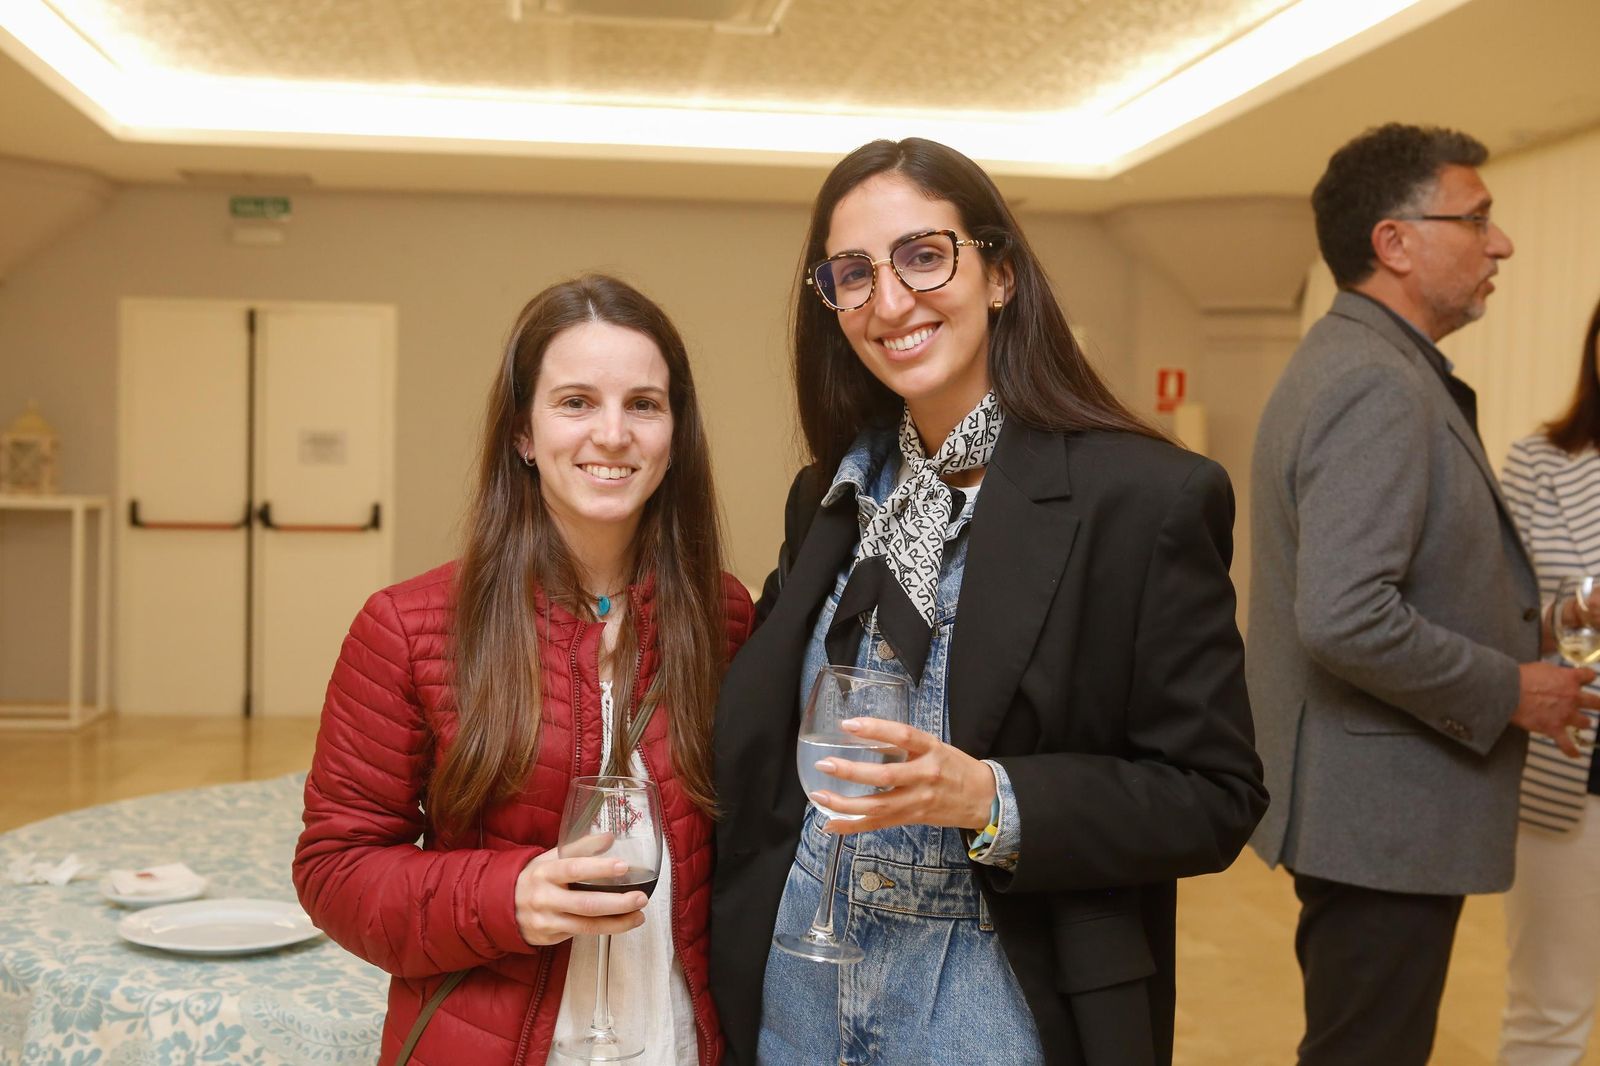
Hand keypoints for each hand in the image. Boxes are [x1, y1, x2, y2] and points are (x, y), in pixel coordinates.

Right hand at [513, 850, 646, 946]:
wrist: (500, 904)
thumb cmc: (534, 877)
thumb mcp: (551, 857)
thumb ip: (580, 848)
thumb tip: (609, 837)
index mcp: (545, 871)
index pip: (574, 868)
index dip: (600, 868)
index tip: (624, 866)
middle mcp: (544, 897)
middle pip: (585, 903)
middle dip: (617, 903)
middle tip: (640, 898)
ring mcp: (546, 920)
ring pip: (586, 925)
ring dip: (617, 922)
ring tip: (638, 915)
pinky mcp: (550, 937)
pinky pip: (581, 934)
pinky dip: (604, 929)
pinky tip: (621, 924)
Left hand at [807, 717, 996, 835]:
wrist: (984, 798)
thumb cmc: (955, 768)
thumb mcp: (935, 746)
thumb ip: (906, 744)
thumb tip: (865, 736)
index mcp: (931, 749)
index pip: (903, 734)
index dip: (876, 729)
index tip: (848, 725)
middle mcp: (925, 775)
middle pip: (885, 775)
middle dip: (851, 771)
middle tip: (824, 763)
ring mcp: (919, 800)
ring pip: (878, 805)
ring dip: (844, 803)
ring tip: (819, 795)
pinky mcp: (913, 818)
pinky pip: (879, 824)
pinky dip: (853, 825)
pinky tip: (831, 824)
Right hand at [1511, 662, 1599, 757]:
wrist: (1508, 690)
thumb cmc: (1522, 676)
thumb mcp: (1542, 667)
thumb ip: (1555, 672)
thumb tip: (1555, 674)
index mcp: (1569, 679)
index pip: (1589, 676)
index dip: (1589, 677)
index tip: (1588, 678)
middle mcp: (1573, 697)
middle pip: (1595, 702)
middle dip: (1595, 704)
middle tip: (1594, 705)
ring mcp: (1565, 715)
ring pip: (1585, 722)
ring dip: (1583, 723)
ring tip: (1580, 724)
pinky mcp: (1554, 728)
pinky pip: (1567, 744)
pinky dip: (1571, 750)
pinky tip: (1575, 754)